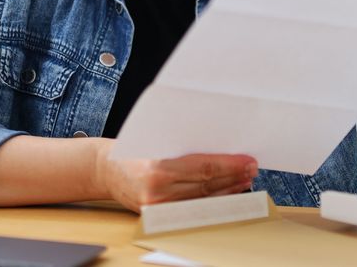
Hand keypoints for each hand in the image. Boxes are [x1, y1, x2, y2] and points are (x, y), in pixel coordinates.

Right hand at [95, 140, 256, 212]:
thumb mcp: (156, 140)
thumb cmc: (132, 149)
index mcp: (158, 167)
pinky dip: (212, 201)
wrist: (105, 169)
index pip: (204, 167)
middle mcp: (158, 190)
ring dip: (228, 190)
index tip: (247, 160)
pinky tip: (226, 194)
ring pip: (203, 199)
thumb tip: (221, 148)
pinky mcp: (158, 215)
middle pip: (207, 185)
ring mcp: (158, 207)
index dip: (229, 165)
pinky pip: (192, 208)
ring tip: (245, 180)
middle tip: (252, 168)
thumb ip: (184, 146)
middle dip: (234, 176)